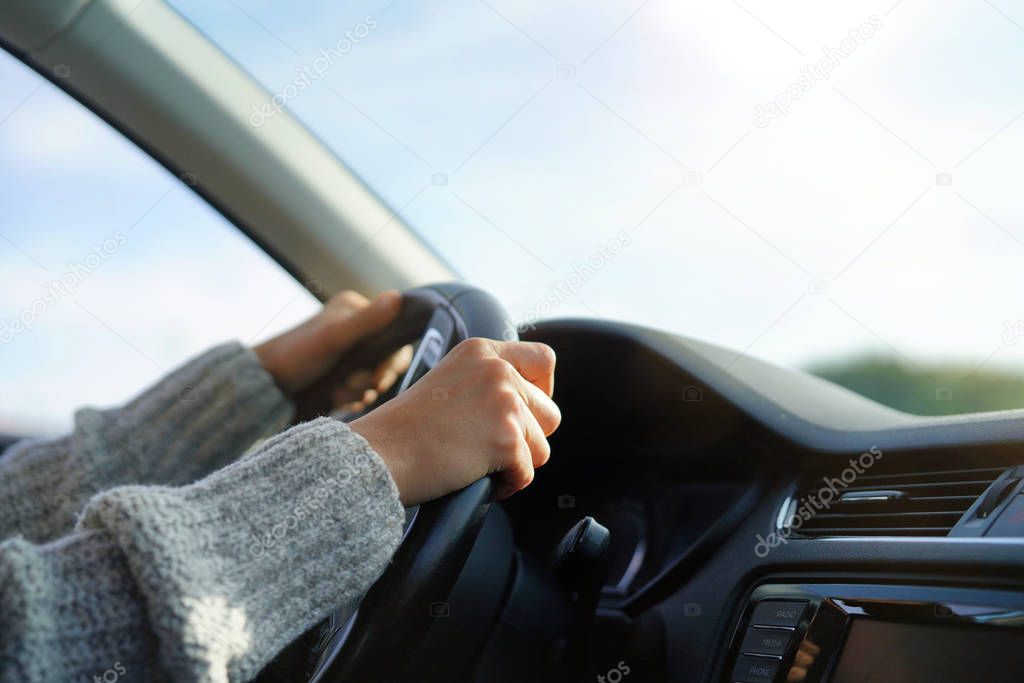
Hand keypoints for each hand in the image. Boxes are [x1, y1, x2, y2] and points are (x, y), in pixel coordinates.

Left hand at [254, 290, 410, 408]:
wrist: (263, 385)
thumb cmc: (295, 355)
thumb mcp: (334, 337)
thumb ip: (367, 320)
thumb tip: (398, 298)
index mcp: (356, 310)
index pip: (396, 335)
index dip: (392, 361)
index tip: (376, 377)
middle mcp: (355, 328)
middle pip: (387, 359)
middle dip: (371, 379)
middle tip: (351, 386)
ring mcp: (348, 353)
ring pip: (373, 378)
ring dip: (359, 392)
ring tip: (338, 394)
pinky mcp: (341, 374)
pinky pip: (361, 390)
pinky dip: (351, 398)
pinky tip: (335, 399)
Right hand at [350, 338, 560, 504]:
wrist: (380, 453)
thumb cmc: (405, 429)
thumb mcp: (449, 380)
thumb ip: (486, 381)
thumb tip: (526, 402)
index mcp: (482, 351)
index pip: (543, 359)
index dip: (542, 391)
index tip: (524, 411)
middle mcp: (498, 370)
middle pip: (550, 412)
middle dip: (528, 438)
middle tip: (490, 447)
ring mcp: (505, 404)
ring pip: (542, 447)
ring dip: (517, 463)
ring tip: (478, 462)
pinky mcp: (507, 439)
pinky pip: (527, 474)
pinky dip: (506, 485)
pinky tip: (475, 478)